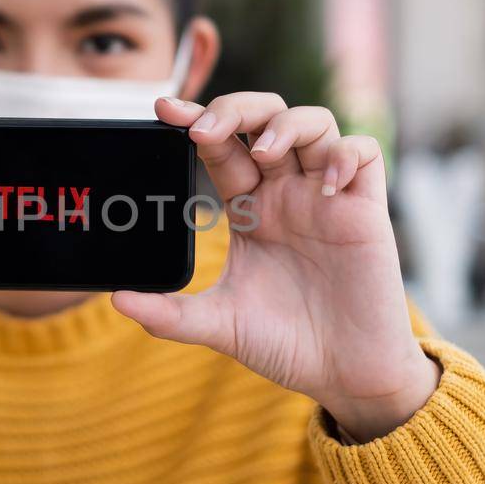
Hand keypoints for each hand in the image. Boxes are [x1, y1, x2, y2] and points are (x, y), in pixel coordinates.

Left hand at [111, 94, 439, 441]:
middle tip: (206, 129)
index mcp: (250, 209)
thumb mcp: (220, 325)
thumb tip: (117, 299)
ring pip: (315, 123)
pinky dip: (345, 155)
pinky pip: (364, 155)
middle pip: (265, 117)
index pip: (220, 148)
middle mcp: (287, 193)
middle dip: (235, 109)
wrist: (345, 374)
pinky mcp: (367, 211)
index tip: (164, 110)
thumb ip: (170, 314)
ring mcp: (327, 198)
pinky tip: (327, 186)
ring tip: (264, 153)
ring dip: (286, 125)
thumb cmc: (288, 344)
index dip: (196, 122)